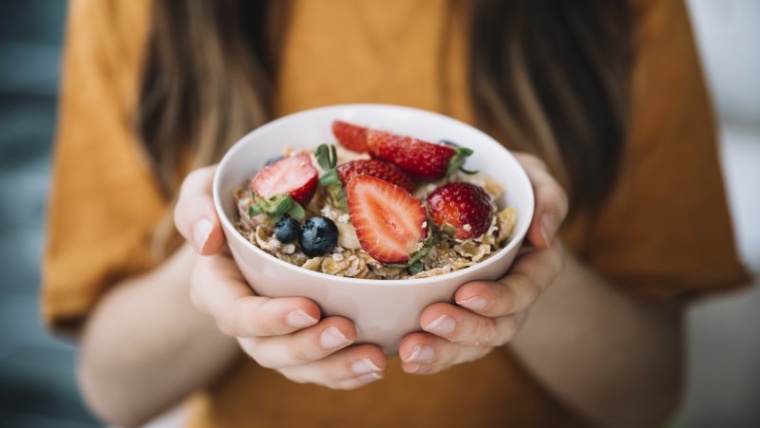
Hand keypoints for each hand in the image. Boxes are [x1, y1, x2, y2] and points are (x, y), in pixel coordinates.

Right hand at [174, 166, 385, 388]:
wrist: (252, 221)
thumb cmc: (228, 203)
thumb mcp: (203, 190)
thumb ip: (195, 207)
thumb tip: (206, 239)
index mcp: (216, 288)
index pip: (235, 315)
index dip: (269, 318)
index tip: (308, 308)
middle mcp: (243, 321)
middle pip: (269, 351)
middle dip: (309, 347)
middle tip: (347, 330)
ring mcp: (273, 337)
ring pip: (299, 368)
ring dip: (335, 368)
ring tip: (373, 361)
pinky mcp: (302, 342)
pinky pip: (321, 369)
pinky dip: (348, 373)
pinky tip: (378, 364)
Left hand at [398, 153, 568, 373]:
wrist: (483, 204)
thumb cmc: (509, 187)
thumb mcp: (533, 180)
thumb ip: (547, 198)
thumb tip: (543, 235)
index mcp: (534, 267)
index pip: (523, 290)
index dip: (498, 298)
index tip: (466, 293)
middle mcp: (512, 298)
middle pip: (496, 328)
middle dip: (464, 328)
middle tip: (430, 319)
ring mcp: (483, 314)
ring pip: (469, 345)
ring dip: (441, 351)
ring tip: (410, 350)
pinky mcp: (455, 319)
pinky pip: (445, 347)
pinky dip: (427, 356)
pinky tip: (401, 357)